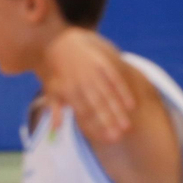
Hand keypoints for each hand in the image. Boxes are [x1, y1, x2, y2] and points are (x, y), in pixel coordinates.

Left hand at [43, 28, 136, 143]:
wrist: (62, 42)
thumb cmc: (57, 71)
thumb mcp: (51, 89)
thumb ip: (55, 109)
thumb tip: (55, 129)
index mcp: (68, 92)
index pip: (83, 114)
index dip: (94, 128)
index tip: (104, 140)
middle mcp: (82, 83)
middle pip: (97, 107)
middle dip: (108, 123)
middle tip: (118, 138)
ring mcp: (93, 73)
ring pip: (108, 96)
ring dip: (118, 112)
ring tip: (127, 127)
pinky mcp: (104, 64)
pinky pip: (116, 80)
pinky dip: (124, 92)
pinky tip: (131, 105)